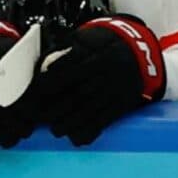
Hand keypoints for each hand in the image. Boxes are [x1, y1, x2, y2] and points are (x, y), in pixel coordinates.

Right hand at [0, 14, 37, 149]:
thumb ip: (31, 66)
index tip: (37, 117)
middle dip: (16, 125)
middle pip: (1, 109)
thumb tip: (51, 84)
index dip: (29, 109)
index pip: (17, 91)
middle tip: (26, 131)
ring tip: (11, 140)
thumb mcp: (12, 49)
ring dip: (0, 134)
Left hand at [27, 15, 165, 144]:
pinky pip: (106, 120)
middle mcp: (105, 74)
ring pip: (90, 110)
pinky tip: (76, 139)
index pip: (68, 69)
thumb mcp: (85, 38)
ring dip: (70, 123)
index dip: (51, 81)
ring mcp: (115, 90)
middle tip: (40, 117)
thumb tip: (42, 67)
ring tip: (56, 130)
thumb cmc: (103, 45)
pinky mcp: (123, 103)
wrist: (141, 52)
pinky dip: (90, 131)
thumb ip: (64, 49)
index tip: (37, 90)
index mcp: (93, 56)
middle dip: (56, 108)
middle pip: (77, 93)